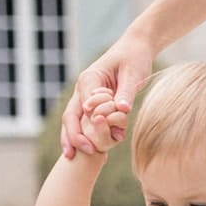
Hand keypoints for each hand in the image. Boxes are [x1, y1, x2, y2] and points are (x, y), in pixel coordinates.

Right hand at [60, 33, 153, 158]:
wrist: (135, 49)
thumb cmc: (135, 58)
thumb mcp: (133, 74)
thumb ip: (126, 93)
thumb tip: (121, 110)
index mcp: (89, 79)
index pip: (83, 106)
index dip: (84, 127)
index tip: (91, 145)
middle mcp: (83, 88)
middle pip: (71, 115)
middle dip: (71, 136)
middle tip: (72, 155)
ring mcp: (86, 96)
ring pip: (73, 119)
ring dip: (72, 137)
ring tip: (70, 157)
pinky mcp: (93, 102)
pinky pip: (85, 120)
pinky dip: (83, 134)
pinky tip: (86, 150)